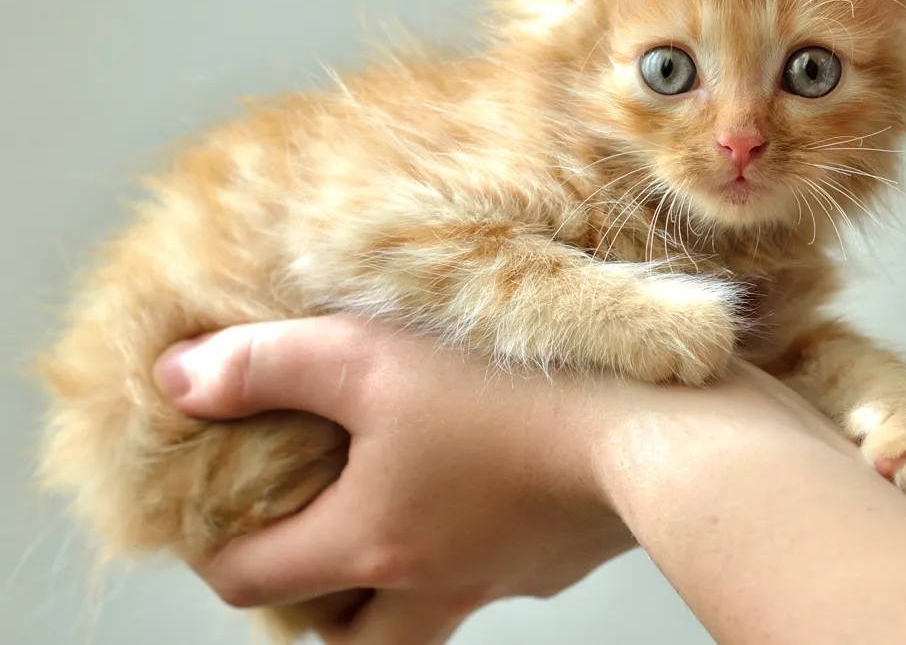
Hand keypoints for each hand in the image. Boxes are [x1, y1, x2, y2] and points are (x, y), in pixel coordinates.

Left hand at [156, 315, 638, 642]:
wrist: (657, 434)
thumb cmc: (515, 393)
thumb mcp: (372, 359)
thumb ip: (268, 364)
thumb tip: (177, 379)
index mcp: (371, 544)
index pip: (250, 582)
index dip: (214, 551)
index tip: (215, 511)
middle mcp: (430, 583)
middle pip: (344, 643)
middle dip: (312, 608)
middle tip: (307, 550)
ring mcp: (499, 579)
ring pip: (422, 619)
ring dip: (393, 590)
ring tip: (392, 522)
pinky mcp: (555, 559)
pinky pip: (494, 575)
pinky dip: (471, 547)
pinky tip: (489, 483)